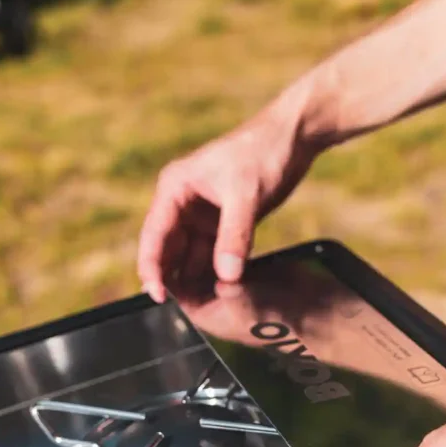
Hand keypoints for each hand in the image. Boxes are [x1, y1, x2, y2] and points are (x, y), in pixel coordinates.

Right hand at [137, 105, 319, 302]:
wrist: (293, 136)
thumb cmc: (263, 152)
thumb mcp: (246, 196)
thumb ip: (234, 236)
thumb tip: (226, 277)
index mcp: (175, 188)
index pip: (154, 235)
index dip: (151, 268)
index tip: (157, 296)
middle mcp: (182, 202)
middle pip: (168, 249)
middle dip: (171, 278)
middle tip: (179, 310)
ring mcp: (202, 213)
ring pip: (189, 254)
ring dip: (193, 278)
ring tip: (199, 307)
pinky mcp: (223, 221)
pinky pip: (211, 253)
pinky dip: (214, 272)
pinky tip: (218, 292)